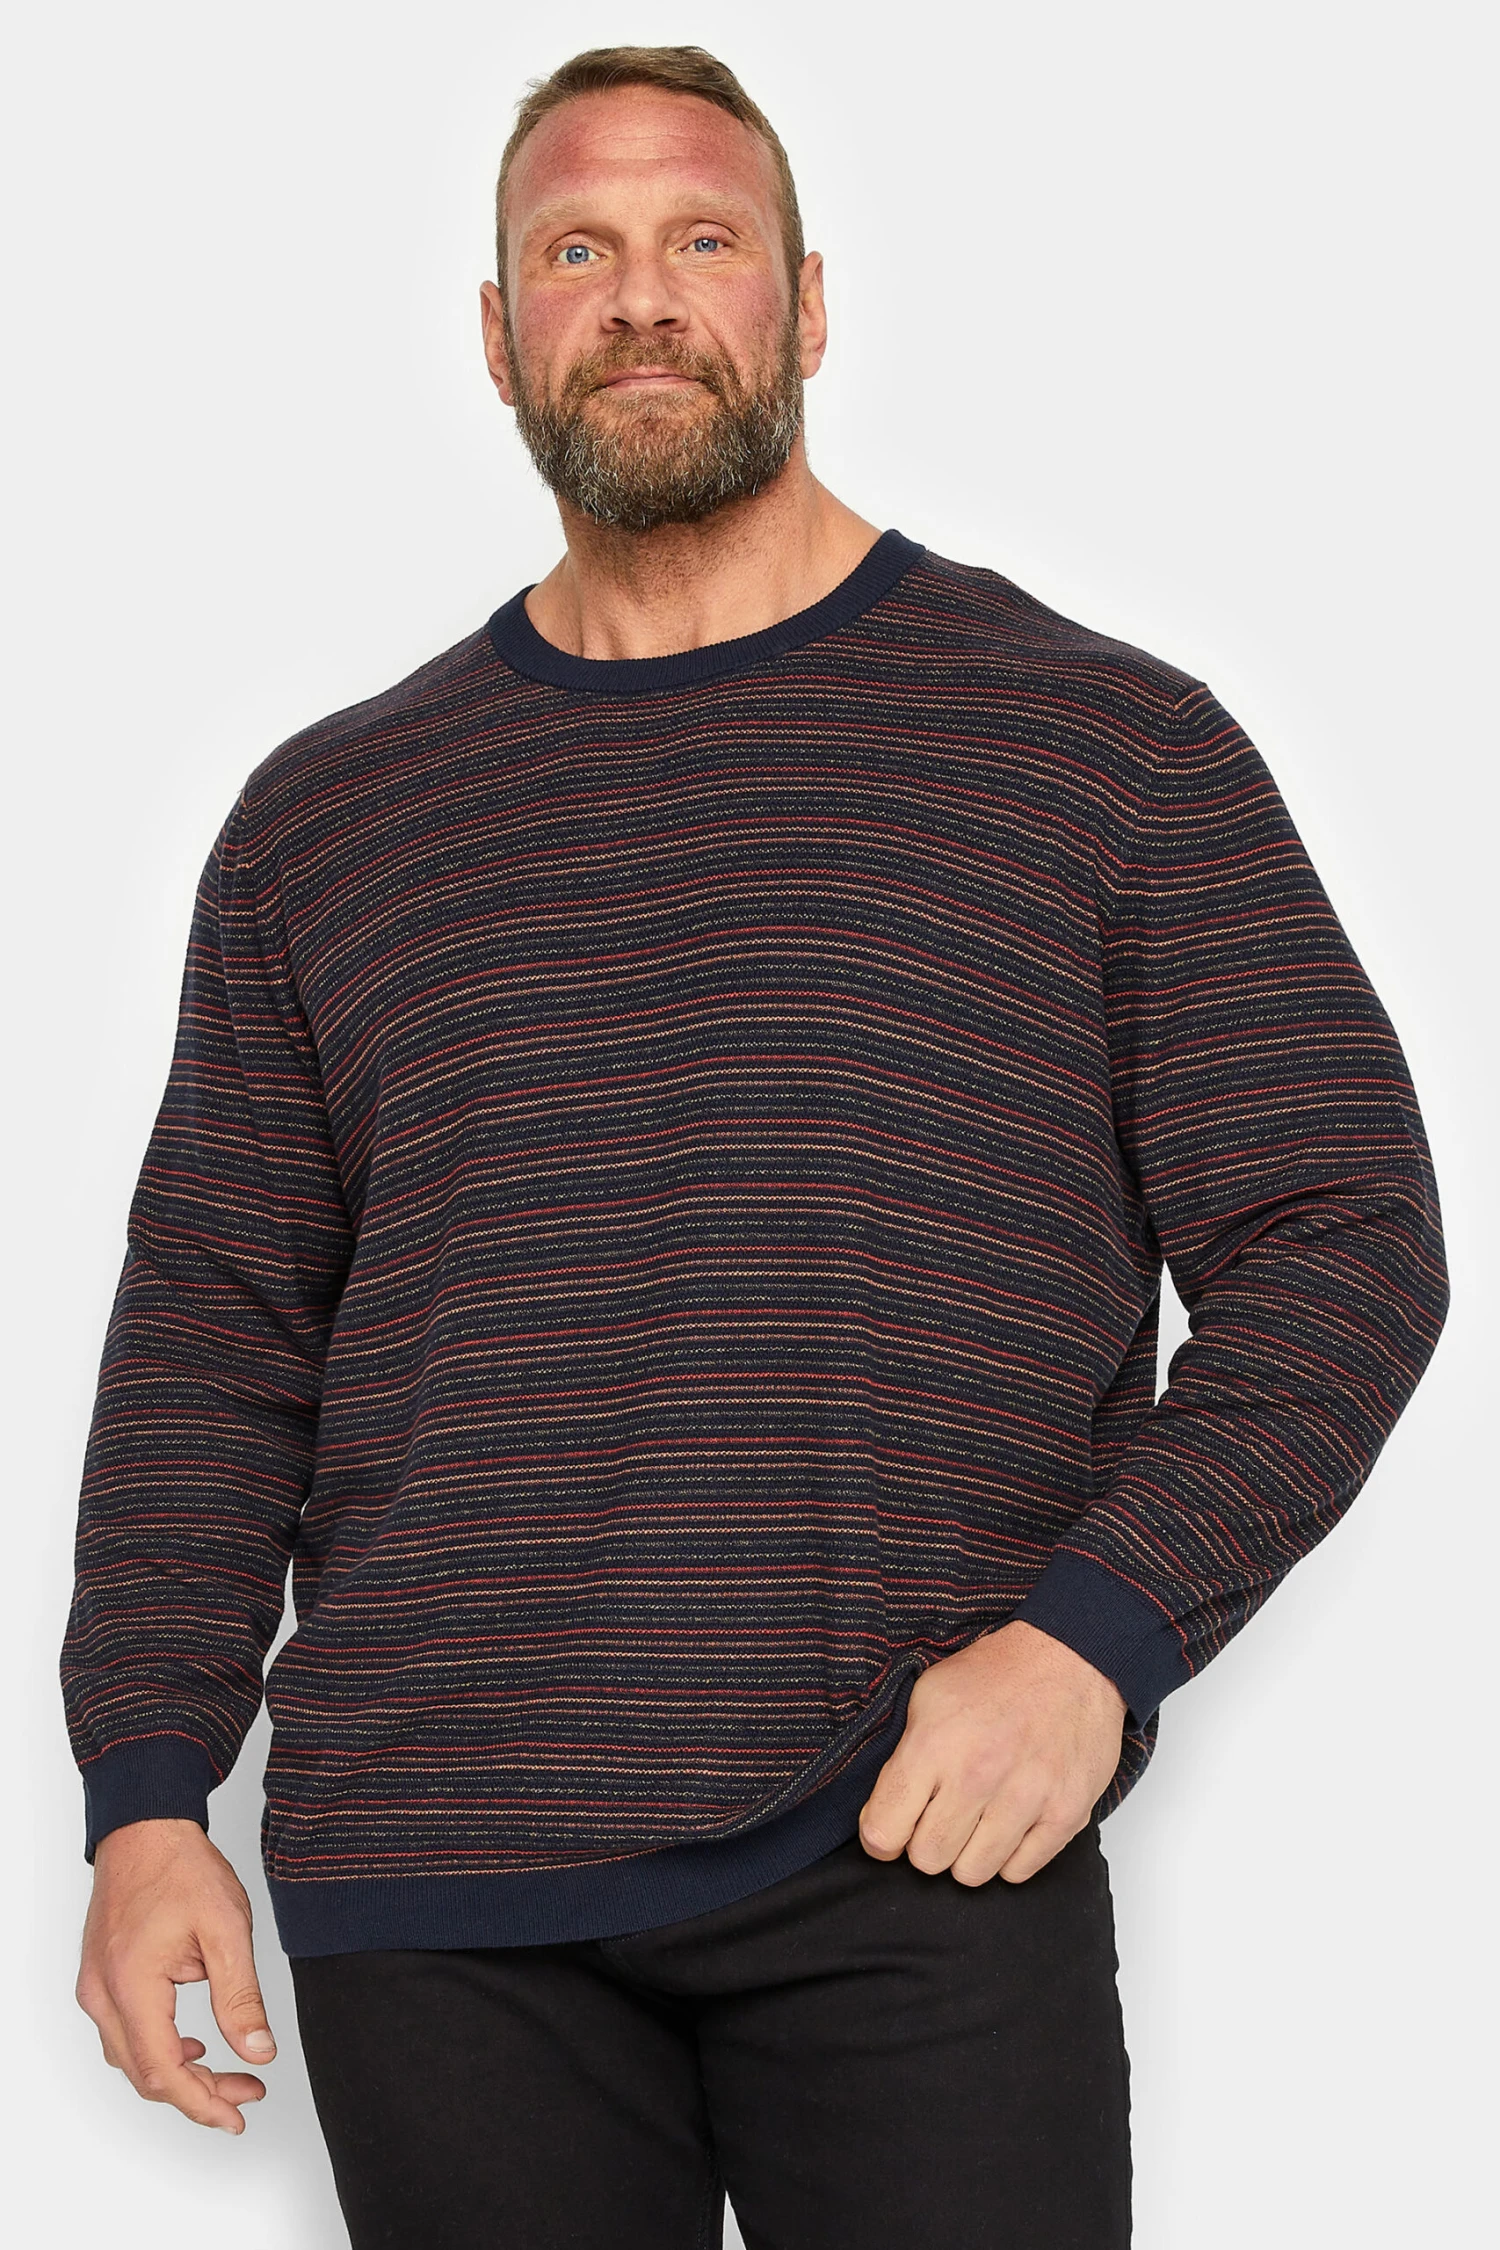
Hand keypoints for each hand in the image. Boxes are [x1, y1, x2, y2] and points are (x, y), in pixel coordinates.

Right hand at [75, 1818, 275, 2133]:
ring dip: (181, 2074)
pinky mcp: (100, 1980)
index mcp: (132, 1984)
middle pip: (146, 2074)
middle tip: (247, 2093)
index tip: (237, 2116)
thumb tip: (258, 2053)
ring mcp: (95, 1988)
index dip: (202, 2103)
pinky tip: (195, 2045)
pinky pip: (125, 2035)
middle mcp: (102, 1994)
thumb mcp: (226, 1930)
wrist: (145, 1828)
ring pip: (133, 2059)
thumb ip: (241, 1998)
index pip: (164, 2070)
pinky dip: (160, 2050)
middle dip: (199, 2093)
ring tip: (231, 2074)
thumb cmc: (181, 1868)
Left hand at [858, 1619, 1127, 1884]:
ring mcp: (1026, 1799)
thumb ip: (902, 1757)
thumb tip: (881, 1814)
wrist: (1070, 1658)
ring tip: (975, 1820)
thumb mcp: (928, 1696)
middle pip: (928, 1859)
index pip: (884, 1832)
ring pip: (973, 1874)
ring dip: (967, 1853)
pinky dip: (1009, 1856)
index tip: (892, 1827)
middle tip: (938, 1818)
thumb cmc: (995, 1675)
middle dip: (925, 1843)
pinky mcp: (1065, 1814)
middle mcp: (978, 1777)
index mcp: (934, 1746)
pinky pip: (1020, 1872)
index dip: (881, 1836)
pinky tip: (1008, 1823)